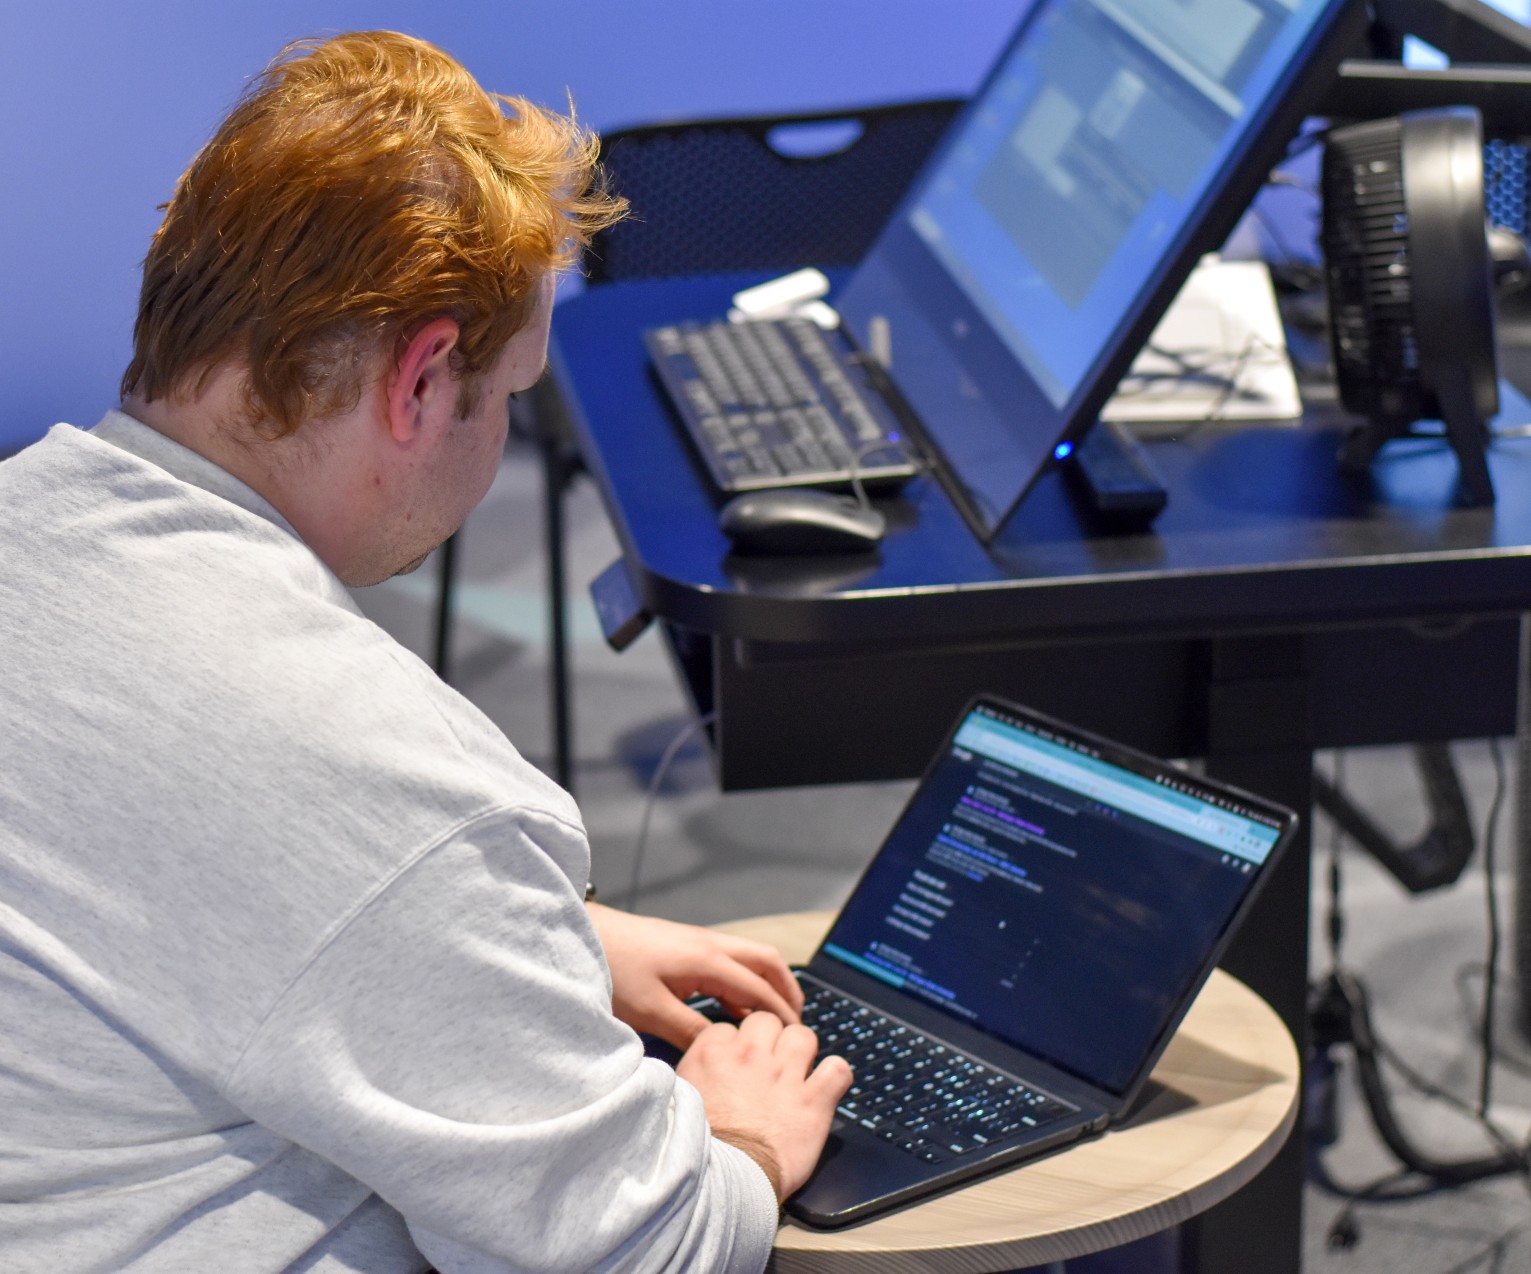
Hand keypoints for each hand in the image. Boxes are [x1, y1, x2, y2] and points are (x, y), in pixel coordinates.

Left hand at [586, 903, 804, 1047]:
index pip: (759, 987)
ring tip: (772, 1016)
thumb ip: (691, 1032)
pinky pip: (729, 960)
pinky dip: (743, 981)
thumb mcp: (651, 1012)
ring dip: (766, 983)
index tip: (795, 1038)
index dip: (780, 1013)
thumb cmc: (613, 970)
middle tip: (796, 1021)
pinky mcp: (684, 944)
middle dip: (786, 989)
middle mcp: (709, 944)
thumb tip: (725, 1051)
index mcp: (707, 959)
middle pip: (766, 960)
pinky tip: (735, 1006)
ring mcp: (697, 940)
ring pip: (749, 957)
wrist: (584, 936)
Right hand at [678, 1012, 851, 1201]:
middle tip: (767, 1064)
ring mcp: (784, 1075)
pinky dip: (835, 1076)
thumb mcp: (678, 1101)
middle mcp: (749, 1056)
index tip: (734, 1066)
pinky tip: (826, 1087)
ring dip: (801, 1051)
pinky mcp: (814, 1101)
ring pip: (803, 1035)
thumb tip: (698, 1071)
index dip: (733, 1047)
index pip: (728, 1028)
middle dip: (769, 1039)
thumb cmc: (696, 1149)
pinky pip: (837, 1070)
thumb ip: (691, 1076)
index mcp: (712, 1053)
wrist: (721, 1183)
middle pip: (766, 1021)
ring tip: (797, 1071)